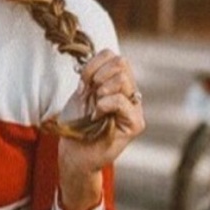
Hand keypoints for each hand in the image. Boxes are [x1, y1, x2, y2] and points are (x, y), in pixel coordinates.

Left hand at [54, 51, 145, 209]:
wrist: (75, 153)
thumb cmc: (77, 125)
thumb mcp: (82, 93)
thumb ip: (94, 75)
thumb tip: (102, 60)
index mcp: (117, 83)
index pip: (112, 56)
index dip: (93, 65)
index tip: (81, 85)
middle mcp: (130, 93)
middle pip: (121, 62)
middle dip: (97, 76)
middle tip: (88, 95)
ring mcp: (135, 108)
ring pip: (122, 79)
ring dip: (101, 91)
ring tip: (94, 107)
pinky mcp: (135, 123)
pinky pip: (121, 101)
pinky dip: (103, 105)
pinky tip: (96, 116)